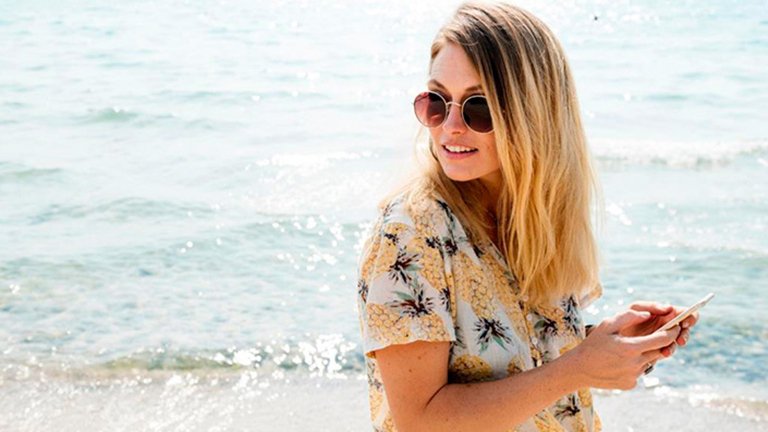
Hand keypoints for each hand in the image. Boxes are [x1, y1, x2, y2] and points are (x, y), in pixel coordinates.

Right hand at [564, 309, 680, 389]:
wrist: (579, 369)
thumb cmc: (592, 344)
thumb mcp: (607, 324)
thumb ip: (629, 316)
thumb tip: (648, 314)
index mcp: (631, 347)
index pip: (662, 339)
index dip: (672, 331)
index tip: (676, 325)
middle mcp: (635, 364)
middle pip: (660, 351)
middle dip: (661, 341)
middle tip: (656, 334)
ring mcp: (633, 376)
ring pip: (650, 361)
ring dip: (646, 353)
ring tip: (628, 348)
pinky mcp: (630, 384)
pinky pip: (640, 371)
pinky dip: (635, 364)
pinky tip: (620, 361)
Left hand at [622, 301, 698, 355]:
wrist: (611, 336)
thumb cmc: (624, 318)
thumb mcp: (635, 308)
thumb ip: (651, 306)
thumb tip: (669, 308)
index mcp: (666, 313)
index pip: (684, 313)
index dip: (690, 316)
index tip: (685, 322)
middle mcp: (668, 325)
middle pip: (685, 329)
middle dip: (685, 334)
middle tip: (680, 339)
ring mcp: (664, 338)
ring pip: (677, 341)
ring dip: (675, 345)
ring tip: (668, 349)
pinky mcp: (658, 349)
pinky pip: (667, 350)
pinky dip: (667, 351)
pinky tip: (663, 353)